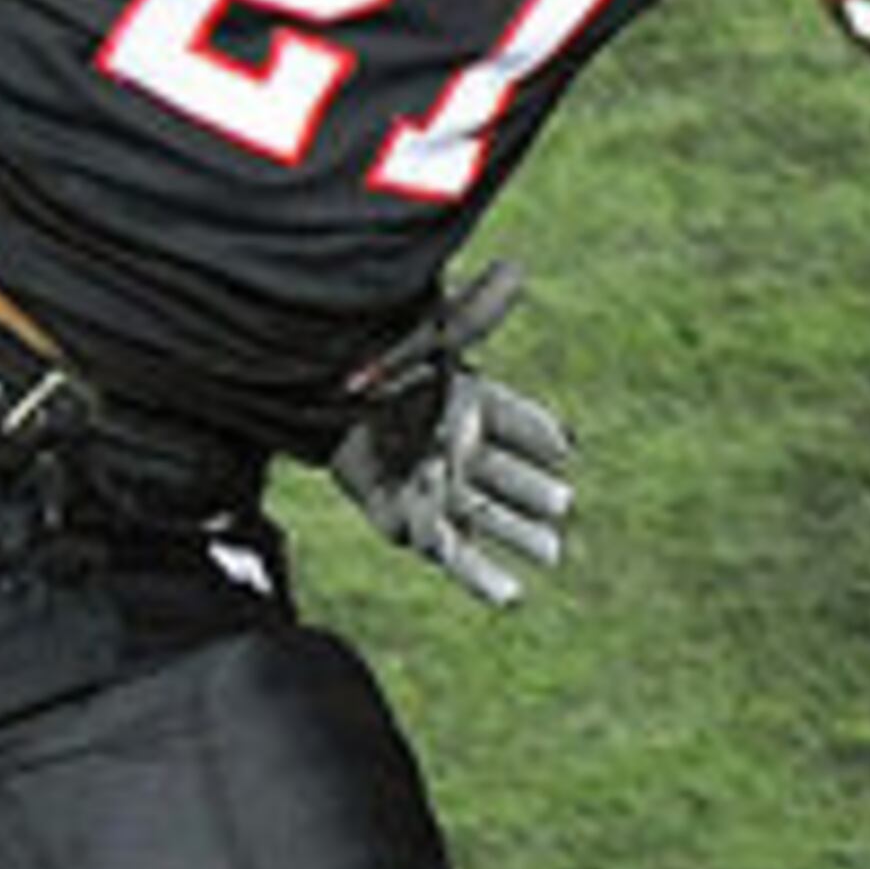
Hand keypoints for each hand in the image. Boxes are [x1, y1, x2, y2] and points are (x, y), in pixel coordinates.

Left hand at [328, 261, 575, 610]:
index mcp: (469, 406)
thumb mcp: (422, 339)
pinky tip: (512, 599)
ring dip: (519, 535)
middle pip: (508, 477)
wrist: (304, 400)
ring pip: (486, 516)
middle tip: (565, 508)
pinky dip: (480, 576)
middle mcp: (456, 450)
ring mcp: (432, 487)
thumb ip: (472, 314)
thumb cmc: (368, 365)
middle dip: (536, 495)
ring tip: (553, 553)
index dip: (539, 435)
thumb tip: (516, 270)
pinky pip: (449, 554)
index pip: (517, 421)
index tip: (565, 447)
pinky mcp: (405, 522)